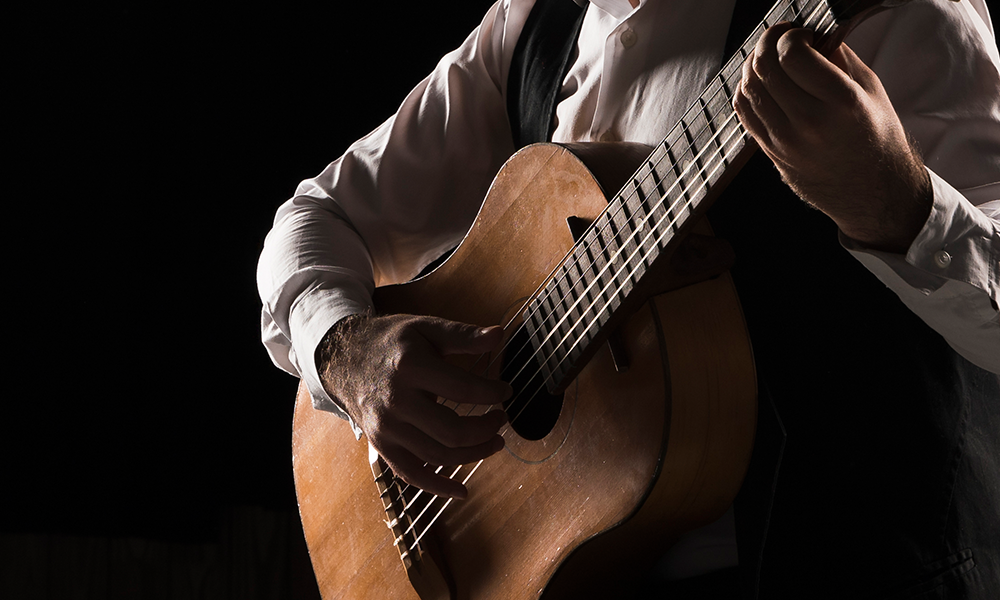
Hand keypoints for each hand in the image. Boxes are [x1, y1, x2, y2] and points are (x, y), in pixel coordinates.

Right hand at [317, 313, 511, 498]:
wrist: (343, 359)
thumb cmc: (391, 342)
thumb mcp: (425, 328)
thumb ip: (463, 335)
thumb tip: (499, 335)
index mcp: (410, 366)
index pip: (463, 388)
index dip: (492, 393)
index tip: (505, 391)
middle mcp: (396, 401)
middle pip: (452, 430)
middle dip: (485, 429)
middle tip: (501, 419)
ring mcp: (386, 427)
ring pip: (437, 455)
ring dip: (473, 455)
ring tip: (494, 443)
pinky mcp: (381, 445)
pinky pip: (411, 474)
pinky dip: (438, 487)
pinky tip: (462, 491)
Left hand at [733, 22, 931, 252]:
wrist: (871, 191)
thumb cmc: (876, 137)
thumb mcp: (871, 90)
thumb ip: (839, 57)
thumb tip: (812, 32)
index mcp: (841, 103)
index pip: (793, 56)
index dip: (790, 36)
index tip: (800, 33)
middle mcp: (809, 123)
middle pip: (765, 68)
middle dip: (768, 42)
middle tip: (779, 36)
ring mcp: (785, 141)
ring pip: (749, 88)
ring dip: (753, 63)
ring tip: (770, 56)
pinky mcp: (771, 152)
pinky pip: (744, 111)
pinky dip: (746, 88)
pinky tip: (760, 79)